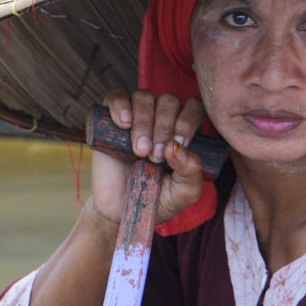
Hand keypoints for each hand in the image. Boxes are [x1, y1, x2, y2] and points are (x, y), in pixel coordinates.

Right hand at [87, 88, 206, 227]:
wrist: (123, 210)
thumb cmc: (158, 198)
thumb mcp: (184, 193)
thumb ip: (191, 171)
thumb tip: (177, 147)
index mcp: (184, 131)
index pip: (193, 107)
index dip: (188, 119)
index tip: (178, 143)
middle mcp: (162, 118)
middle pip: (169, 101)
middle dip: (163, 128)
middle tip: (155, 157)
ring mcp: (137, 116)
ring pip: (144, 97)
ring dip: (144, 122)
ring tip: (139, 151)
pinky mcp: (111, 118)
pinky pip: (116, 95)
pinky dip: (120, 105)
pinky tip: (123, 124)